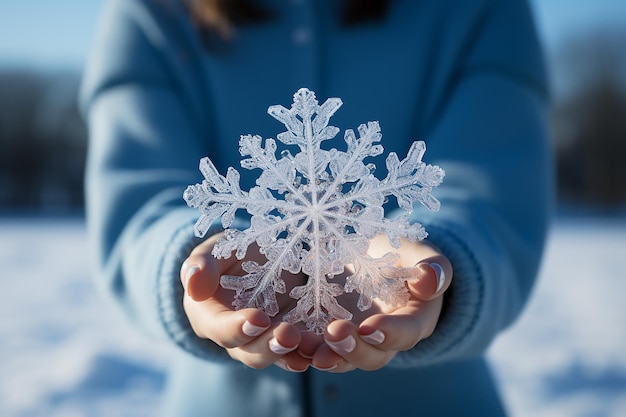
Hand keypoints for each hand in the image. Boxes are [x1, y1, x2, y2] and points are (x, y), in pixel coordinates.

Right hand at [180, 233, 310, 371]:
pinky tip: (326, 349)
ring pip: (276, 356)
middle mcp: (235, 337)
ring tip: (313, 347)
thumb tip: (192, 284)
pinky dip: (311, 351)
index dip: (237, 327)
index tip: (258, 319)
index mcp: (209, 316)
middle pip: (249, 352)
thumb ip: (202, 265)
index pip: (220, 328)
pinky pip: (298, 351)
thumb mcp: (214, 252)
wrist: (253, 262)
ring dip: (294, 354)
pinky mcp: (287, 339)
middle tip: (290, 335)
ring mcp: (262, 341)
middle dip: (270, 346)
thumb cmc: (227, 256)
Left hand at [304, 234, 452, 371]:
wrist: (377, 259)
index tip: (370, 326)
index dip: (390, 333)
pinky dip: (302, 349)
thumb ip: (433, 266)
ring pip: (343, 359)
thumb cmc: (403, 255)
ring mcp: (356, 340)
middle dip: (353, 350)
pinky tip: (285, 340)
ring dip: (325, 356)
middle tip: (334, 335)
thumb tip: (430, 281)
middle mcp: (385, 339)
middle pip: (374, 356)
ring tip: (305, 348)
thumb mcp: (420, 253)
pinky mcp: (329, 334)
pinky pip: (318, 348)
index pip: (407, 332)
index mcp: (414, 319)